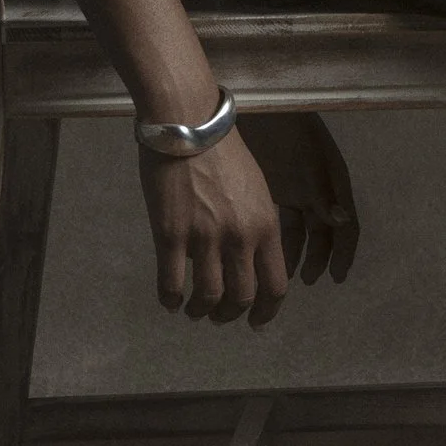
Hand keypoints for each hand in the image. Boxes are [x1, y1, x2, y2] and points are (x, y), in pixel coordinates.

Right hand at [139, 125, 291, 323]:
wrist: (189, 123)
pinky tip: (169, 300)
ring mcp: (205, 238)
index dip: (267, 312)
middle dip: (230, 315)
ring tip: (192, 310)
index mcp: (266, 224)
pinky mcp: (171, 235)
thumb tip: (252, 258)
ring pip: (208, 298)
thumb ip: (257, 224)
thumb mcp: (256, 188)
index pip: (275, 286)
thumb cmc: (224, 151)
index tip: (256, 322)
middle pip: (242, 299)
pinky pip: (171, 284)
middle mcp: (240, 237)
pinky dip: (170, 300)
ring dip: (200, 311)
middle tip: (218, 315)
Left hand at [240, 111, 359, 284]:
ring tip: (288, 274)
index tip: (337, 276)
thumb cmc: (289, 130)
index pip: (346, 225)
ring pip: (303, 230)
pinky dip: (279, 239)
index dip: (345, 252)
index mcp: (333, 183)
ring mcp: (297, 189)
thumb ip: (324, 191)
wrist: (260, 104)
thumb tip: (343, 221)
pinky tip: (267, 255)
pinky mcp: (276, 187)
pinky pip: (282, 221)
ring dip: (299, 252)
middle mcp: (319, 189)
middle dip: (320, 256)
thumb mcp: (309, 161)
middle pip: (325, 232)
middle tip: (310, 279)